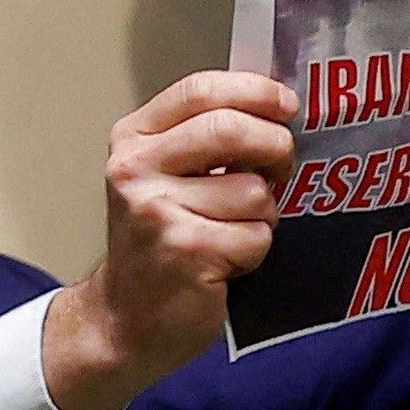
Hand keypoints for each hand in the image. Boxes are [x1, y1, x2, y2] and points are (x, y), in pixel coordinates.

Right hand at [42, 72, 297, 409]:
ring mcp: (158, 211)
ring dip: (263, 216)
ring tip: (233, 232)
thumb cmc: (158, 245)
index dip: (254, 92)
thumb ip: (204, 141)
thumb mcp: (164, 178)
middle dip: (275, 148)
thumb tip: (275, 111)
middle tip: (281, 169)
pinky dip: (255, 251)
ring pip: (254, 191)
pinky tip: (227, 262)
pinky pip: (256, 236)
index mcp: (134, 140)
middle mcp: (137, 169)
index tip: (286, 105)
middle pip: (231, 130)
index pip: (201, 90)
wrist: (124, 319)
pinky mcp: (187, 252)